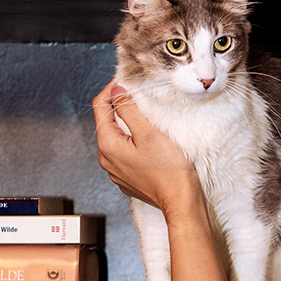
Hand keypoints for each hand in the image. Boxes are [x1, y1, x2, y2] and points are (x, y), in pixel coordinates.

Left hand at [92, 80, 200, 214]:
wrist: (180, 201)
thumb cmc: (168, 170)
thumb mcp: (148, 132)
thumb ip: (128, 109)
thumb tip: (116, 91)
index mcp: (108, 146)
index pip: (99, 107)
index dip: (111, 89)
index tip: (125, 80)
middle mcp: (107, 160)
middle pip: (107, 122)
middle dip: (119, 106)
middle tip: (138, 94)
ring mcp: (116, 171)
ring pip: (117, 138)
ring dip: (127, 124)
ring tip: (145, 116)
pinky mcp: (128, 178)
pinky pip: (125, 153)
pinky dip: (133, 141)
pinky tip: (149, 140)